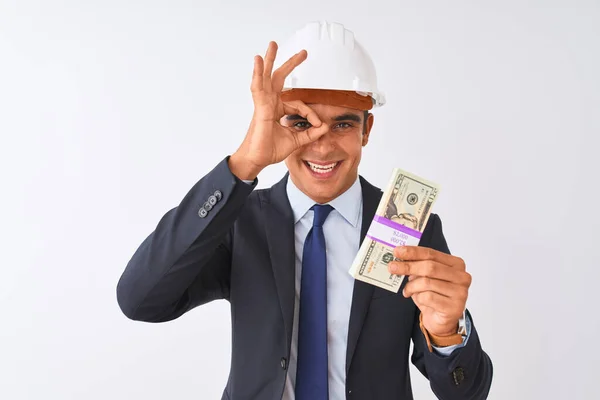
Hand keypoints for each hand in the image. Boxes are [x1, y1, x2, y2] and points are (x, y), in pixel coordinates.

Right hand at [229, 41, 328, 179]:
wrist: (257, 159)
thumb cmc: (270, 150)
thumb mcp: (296, 141)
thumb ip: (310, 133)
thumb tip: (325, 126)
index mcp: (277, 109)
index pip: (298, 104)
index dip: (311, 114)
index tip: (318, 125)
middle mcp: (270, 103)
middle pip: (279, 78)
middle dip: (290, 64)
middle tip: (303, 53)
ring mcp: (263, 104)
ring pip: (267, 77)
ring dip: (270, 60)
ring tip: (273, 45)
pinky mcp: (260, 108)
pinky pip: (258, 87)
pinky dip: (258, 73)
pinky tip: (259, 60)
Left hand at [388, 246, 470, 335]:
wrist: (441, 320)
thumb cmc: (434, 295)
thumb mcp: (426, 277)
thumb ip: (418, 266)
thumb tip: (399, 257)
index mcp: (456, 264)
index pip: (431, 254)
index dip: (413, 252)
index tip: (397, 251)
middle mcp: (461, 277)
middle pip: (430, 267)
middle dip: (408, 266)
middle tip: (392, 267)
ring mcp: (460, 292)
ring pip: (426, 283)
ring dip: (412, 286)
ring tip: (407, 290)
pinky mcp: (454, 307)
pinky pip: (428, 298)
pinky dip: (418, 298)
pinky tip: (417, 299)